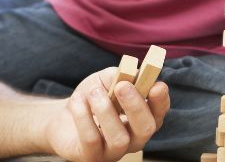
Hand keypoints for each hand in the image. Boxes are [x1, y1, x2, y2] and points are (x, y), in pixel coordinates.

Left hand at [44, 67, 168, 161]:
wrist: (64, 117)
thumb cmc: (93, 96)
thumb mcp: (107, 79)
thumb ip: (122, 74)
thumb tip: (134, 72)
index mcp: (144, 117)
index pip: (160, 112)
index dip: (161, 100)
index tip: (156, 85)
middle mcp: (134, 138)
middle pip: (146, 129)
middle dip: (136, 106)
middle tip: (123, 86)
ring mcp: (114, 152)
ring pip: (119, 139)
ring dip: (106, 111)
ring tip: (94, 92)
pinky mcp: (92, 158)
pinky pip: (91, 140)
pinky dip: (83, 116)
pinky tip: (78, 101)